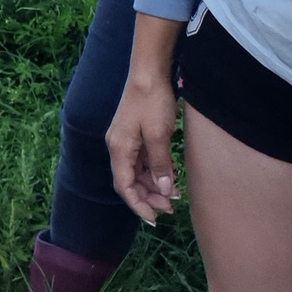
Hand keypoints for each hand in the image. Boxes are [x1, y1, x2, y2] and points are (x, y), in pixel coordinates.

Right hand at [107, 13, 186, 223]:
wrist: (148, 73)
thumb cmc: (152, 102)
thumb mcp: (159, 135)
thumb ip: (161, 165)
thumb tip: (165, 191)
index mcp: (120, 148)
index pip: (124, 186)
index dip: (138, 204)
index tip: (154, 218)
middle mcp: (118, 147)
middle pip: (129, 181)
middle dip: (148, 197)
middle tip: (170, 209)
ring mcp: (125, 140)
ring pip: (136, 172)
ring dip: (152, 186)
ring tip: (173, 197)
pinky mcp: (134, 135)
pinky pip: (142, 161)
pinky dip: (154, 172)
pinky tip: (169, 178)